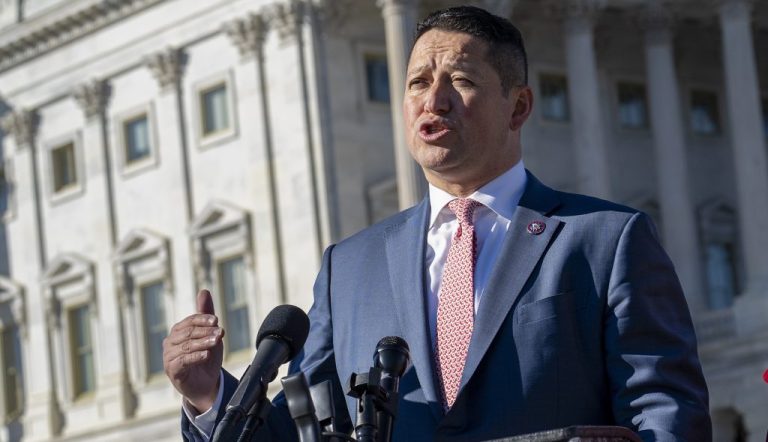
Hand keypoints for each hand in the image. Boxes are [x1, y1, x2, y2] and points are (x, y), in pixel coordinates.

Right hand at [163, 289, 224, 412]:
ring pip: (186, 346)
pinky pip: (182, 361)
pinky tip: (206, 354)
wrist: (206, 384)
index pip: (189, 321)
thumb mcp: (210, 335)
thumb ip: (206, 315)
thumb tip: (204, 291)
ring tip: (216, 342)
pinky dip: (195, 356)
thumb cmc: (206, 357)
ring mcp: (169, 357)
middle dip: (205, 331)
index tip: (216, 320)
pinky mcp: (172, 370)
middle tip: (220, 332)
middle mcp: (170, 342)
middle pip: (187, 332)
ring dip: (203, 343)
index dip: (202, 319)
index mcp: (178, 331)